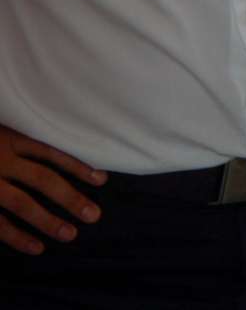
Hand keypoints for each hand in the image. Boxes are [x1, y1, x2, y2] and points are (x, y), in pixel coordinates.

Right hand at [0, 125, 104, 254]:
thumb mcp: (0, 132)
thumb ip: (21, 145)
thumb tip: (55, 160)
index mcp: (9, 139)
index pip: (50, 153)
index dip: (76, 166)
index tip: (101, 181)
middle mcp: (0, 160)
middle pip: (42, 180)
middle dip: (69, 198)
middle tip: (93, 216)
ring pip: (21, 203)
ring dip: (47, 221)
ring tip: (70, 235)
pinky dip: (16, 237)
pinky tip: (36, 247)